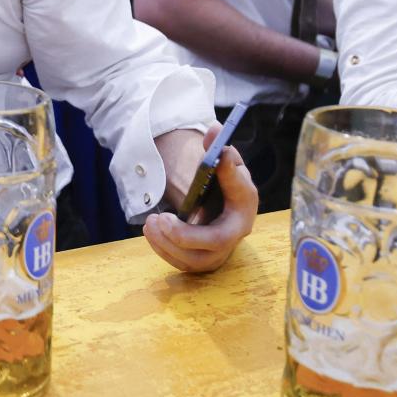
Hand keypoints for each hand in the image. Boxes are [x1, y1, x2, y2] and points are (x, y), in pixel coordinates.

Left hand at [143, 124, 256, 272]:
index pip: (241, 194)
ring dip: (167, 244)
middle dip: (184, 235)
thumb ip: (218, 146)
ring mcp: (219, 251)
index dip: (228, 180)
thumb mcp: (223, 159)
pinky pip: (183, 264)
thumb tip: (215, 132)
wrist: (216, 198)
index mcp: (245, 203)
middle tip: (160, 218)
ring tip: (150, 222)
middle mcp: (236, 232)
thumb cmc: (222, 178)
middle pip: (216, 244)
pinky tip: (152, 232)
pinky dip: (163, 250)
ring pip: (195, 260)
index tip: (203, 174)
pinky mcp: (201, 260)